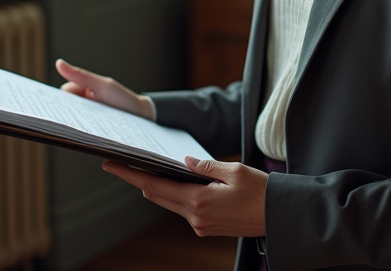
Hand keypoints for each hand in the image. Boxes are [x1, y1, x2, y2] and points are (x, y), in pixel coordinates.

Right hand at [54, 58, 154, 120]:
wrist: (142, 117)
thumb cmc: (122, 98)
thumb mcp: (102, 86)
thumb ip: (81, 76)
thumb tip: (59, 63)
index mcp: (84, 89)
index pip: (65, 92)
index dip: (62, 99)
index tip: (62, 105)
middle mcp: (85, 102)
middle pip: (68, 105)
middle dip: (68, 111)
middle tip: (77, 116)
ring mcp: (89, 115)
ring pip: (73, 118)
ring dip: (75, 121)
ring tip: (84, 124)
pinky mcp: (93, 129)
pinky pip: (81, 129)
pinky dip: (81, 129)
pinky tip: (86, 132)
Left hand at [103, 157, 267, 236]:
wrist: (279, 216)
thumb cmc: (261, 190)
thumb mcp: (233, 170)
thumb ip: (204, 166)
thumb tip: (183, 161)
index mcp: (199, 201)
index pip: (154, 186)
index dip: (130, 175)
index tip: (111, 165)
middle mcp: (195, 218)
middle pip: (156, 196)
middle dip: (139, 179)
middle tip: (123, 163)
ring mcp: (200, 226)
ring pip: (169, 203)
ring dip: (159, 187)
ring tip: (149, 168)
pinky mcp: (207, 228)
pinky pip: (184, 209)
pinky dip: (176, 195)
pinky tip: (178, 182)